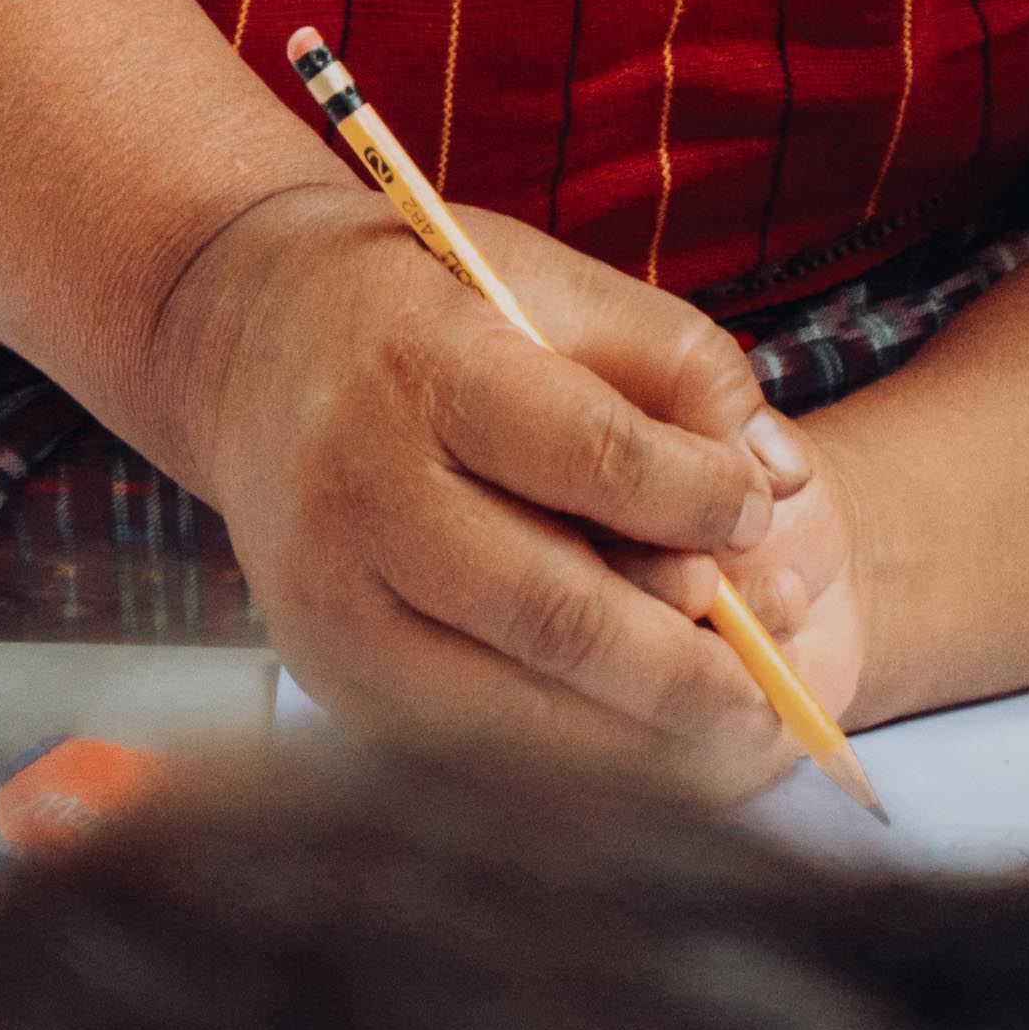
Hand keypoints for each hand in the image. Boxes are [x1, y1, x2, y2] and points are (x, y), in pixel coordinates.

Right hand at [144, 184, 812, 796]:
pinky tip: (641, 738)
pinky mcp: (325, 673)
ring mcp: (329, 602)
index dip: (694, 499)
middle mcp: (359, 495)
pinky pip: (470, 735)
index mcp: (424, 370)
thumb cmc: (428, 306)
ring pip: (511, 701)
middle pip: (551, 611)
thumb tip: (781, 483)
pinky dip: (569, 747)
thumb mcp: (549, 281)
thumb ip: (679, 366)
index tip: (761, 512)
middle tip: (773, 688)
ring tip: (732, 727)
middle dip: (679, 664)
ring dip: (636, 731)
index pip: (589, 457)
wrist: (247, 345)